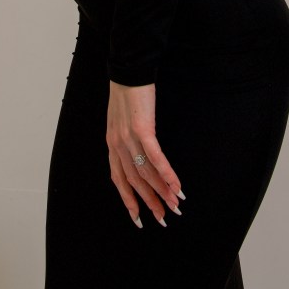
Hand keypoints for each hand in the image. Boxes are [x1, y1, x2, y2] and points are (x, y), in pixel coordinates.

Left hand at [106, 81, 184, 228]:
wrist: (128, 70)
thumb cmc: (128, 92)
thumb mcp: (121, 119)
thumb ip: (127, 137)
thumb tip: (139, 152)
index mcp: (112, 144)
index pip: (119, 179)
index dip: (129, 200)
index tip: (139, 218)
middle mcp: (118, 145)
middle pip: (135, 181)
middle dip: (150, 201)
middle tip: (165, 218)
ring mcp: (129, 138)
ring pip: (146, 173)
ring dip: (163, 191)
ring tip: (176, 205)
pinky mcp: (142, 129)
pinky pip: (155, 157)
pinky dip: (166, 173)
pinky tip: (176, 185)